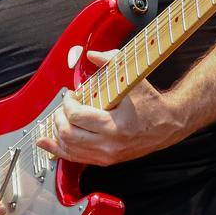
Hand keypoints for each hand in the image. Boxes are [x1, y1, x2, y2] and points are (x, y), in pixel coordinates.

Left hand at [36, 49, 187, 165]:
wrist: (169, 124)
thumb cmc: (151, 102)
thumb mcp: (134, 79)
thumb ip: (111, 62)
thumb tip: (91, 55)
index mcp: (117, 125)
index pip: (77, 116)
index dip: (68, 103)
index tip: (71, 94)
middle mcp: (110, 144)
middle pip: (68, 134)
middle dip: (59, 117)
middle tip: (62, 107)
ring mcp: (108, 155)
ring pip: (69, 149)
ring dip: (56, 133)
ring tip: (56, 119)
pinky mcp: (106, 160)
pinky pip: (76, 158)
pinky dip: (59, 150)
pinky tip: (46, 144)